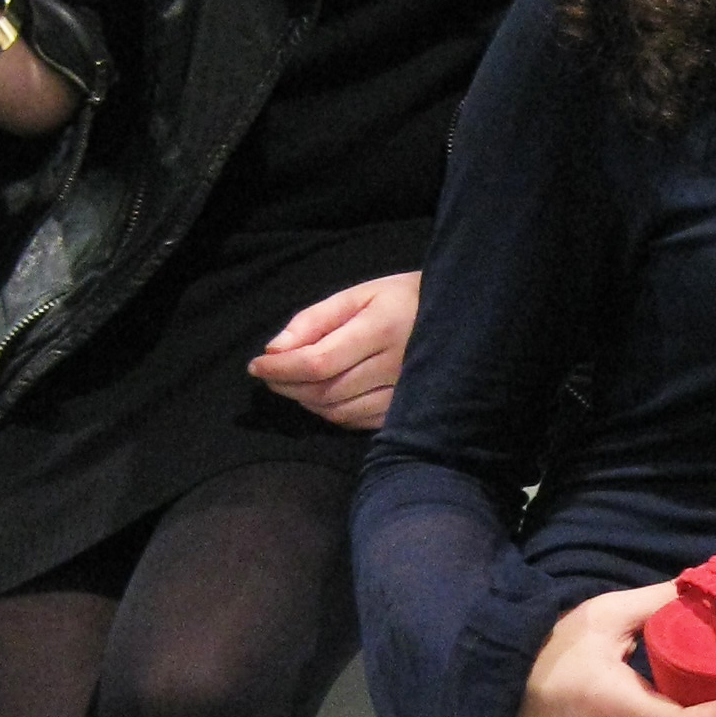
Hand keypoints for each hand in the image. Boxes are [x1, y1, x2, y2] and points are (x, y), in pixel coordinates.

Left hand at [250, 271, 422, 430]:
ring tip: (292, 382)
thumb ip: (314, 320)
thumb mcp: (359, 294)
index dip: (280, 369)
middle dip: (286, 385)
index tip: (255, 364)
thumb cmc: (402, 300)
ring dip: (305, 400)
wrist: (460, 320)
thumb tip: (274, 349)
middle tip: (268, 373)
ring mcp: (403, 394)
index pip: (317, 362)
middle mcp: (394, 366)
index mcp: (380, 329)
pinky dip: (329, 413)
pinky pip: (356, 422)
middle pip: (323, 390)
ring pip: (337, 411)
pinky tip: (321, 396)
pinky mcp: (406, 412)